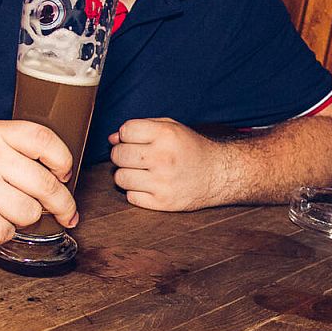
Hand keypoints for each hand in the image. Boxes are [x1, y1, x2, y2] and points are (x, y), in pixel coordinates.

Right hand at [0, 120, 77, 245]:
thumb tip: (63, 174)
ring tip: (6, 210)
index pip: (43, 139)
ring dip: (26, 217)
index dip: (62, 159)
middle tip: (68, 213)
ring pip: (32, 212)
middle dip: (63, 203)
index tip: (65, 174)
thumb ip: (18, 149)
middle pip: (46, 185)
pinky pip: (10, 232)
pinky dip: (4, 232)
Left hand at [109, 118, 223, 210]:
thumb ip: (142, 128)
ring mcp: (163, 182)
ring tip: (142, 173)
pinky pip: (131, 197)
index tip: (137, 140)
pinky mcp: (163, 202)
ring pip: (120, 178)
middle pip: (118, 155)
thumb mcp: (172, 129)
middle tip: (137, 158)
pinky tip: (149, 186)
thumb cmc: (192, 149)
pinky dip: (136, 192)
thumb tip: (112, 139)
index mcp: (166, 135)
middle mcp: (163, 158)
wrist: (219, 174)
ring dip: (127, 175)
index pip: (125, 131)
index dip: (127, 135)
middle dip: (122, 155)